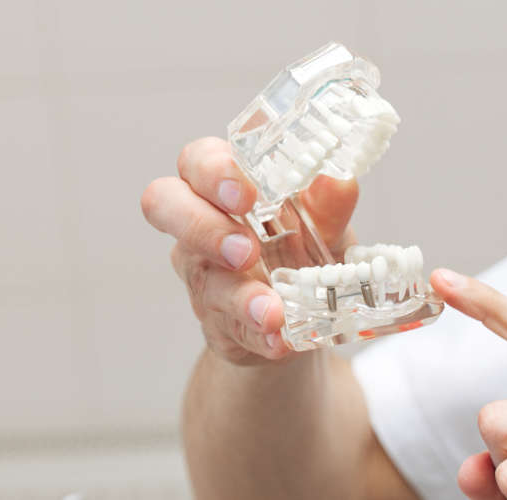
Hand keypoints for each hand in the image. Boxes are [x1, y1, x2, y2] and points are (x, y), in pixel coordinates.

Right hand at [141, 137, 360, 364]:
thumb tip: (341, 180)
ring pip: (202, 279)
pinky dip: (258, 335)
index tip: (246, 194)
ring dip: (238, 296)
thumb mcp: (323, 222)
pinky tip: (279, 340)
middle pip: (165, 207)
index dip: (212, 172)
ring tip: (272, 310)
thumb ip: (329, 203)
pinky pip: (229, 328)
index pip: (196, 161)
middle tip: (245, 250)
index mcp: (222, 186)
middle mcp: (200, 226)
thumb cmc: (303, 244)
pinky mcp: (218, 321)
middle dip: (202, 227)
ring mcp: (203, 276)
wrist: (306, 312)